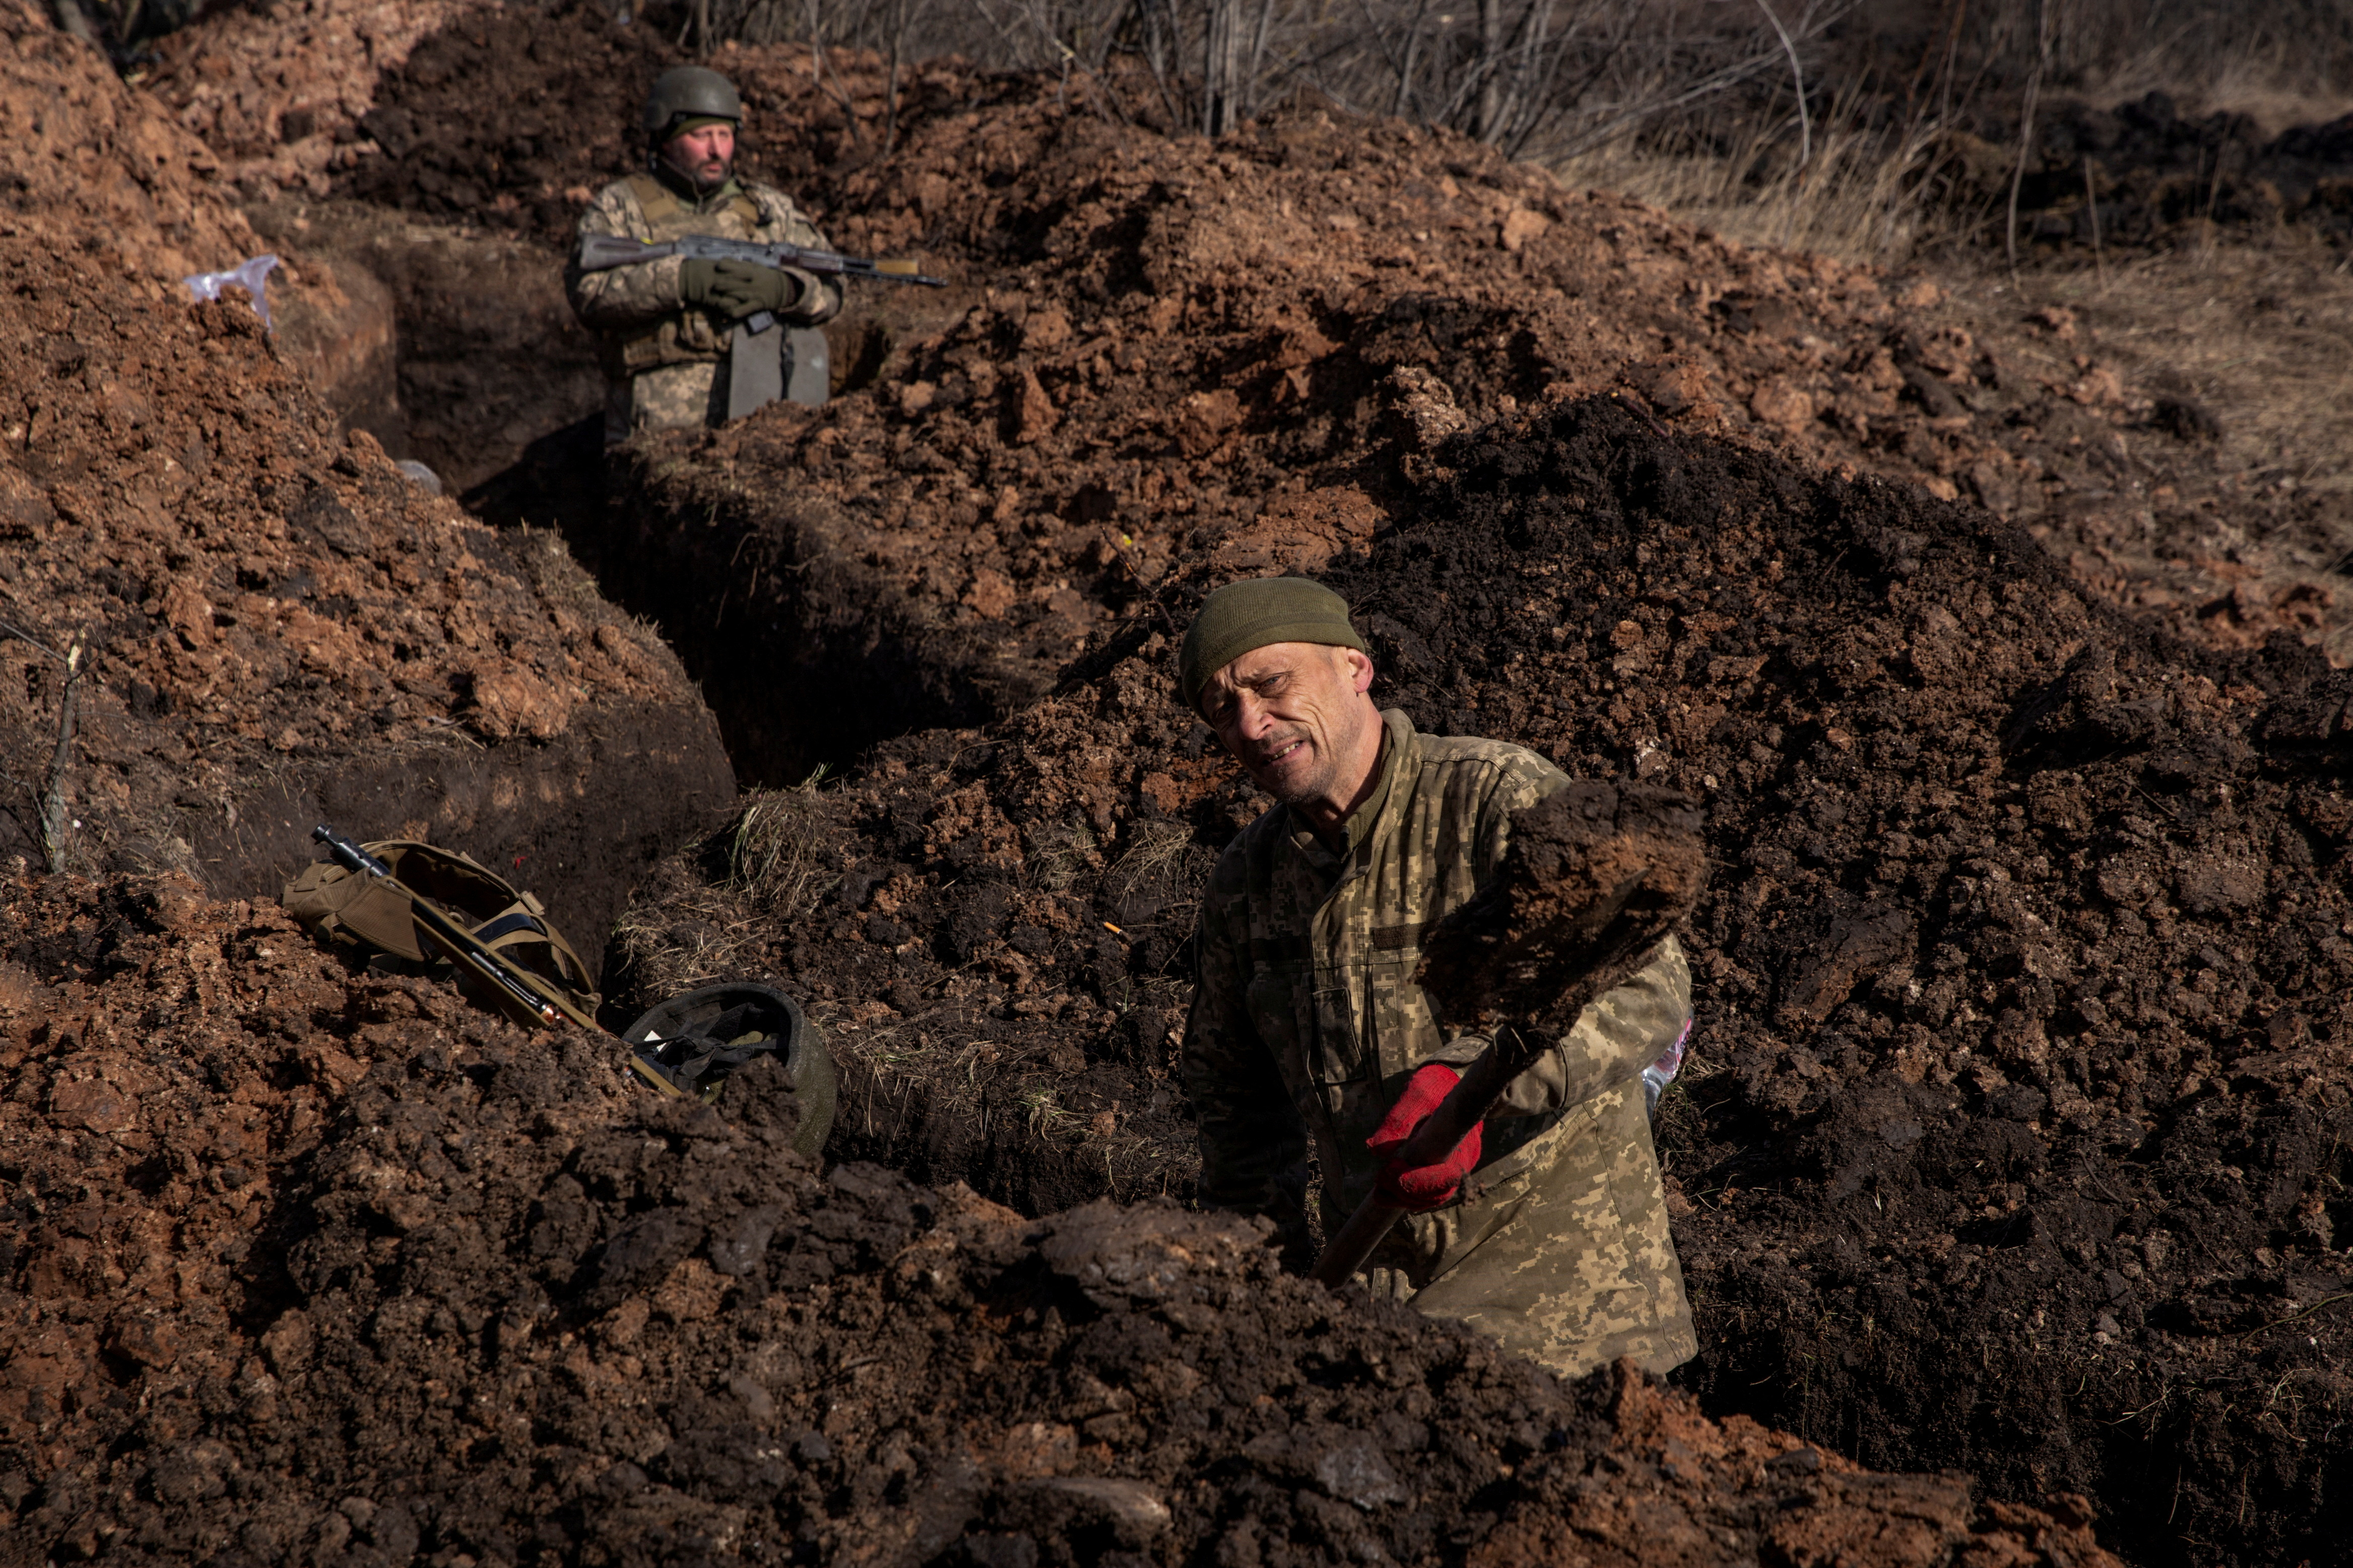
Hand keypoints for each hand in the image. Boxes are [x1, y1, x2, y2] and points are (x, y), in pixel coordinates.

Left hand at [681, 257, 807, 319]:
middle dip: (724, 284)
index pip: (737, 267)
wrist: (783, 288)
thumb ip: (738, 264)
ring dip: (729, 298)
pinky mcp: (758, 304)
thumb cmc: (764, 276)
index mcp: (751, 271)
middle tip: (713, 285)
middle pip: (736, 282)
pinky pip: (747, 309)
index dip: (726, 267)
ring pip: (740, 296)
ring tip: (718, 301)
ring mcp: (755, 294)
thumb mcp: (754, 267)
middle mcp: (753, 282)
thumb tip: (721, 260)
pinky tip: (730, 314)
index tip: (717, 266)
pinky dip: (739, 311)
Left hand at [1365, 1062, 1481, 1210]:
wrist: (1450, 1083)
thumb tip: (1375, 1151)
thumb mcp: (1416, 1093)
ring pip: (1435, 1197)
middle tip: (1379, 1179)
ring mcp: (1457, 1165)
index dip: (1417, 1181)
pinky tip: (1388, 1192)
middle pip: (1440, 1192)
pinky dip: (1410, 1196)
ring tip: (1380, 1189)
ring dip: (1406, 1198)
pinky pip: (1432, 1193)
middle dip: (1406, 1191)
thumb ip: (1398, 1119)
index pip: (1446, 1176)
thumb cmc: (1435, 1085)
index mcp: (1461, 1140)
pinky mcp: (1446, 1169)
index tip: (1390, 1167)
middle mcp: (1464, 1158)